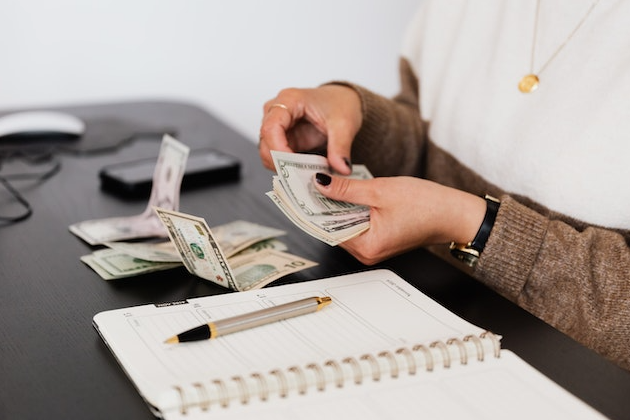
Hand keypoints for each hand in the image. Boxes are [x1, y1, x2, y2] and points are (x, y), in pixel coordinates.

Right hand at [258, 85, 361, 174]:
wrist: (344, 102)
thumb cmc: (340, 103)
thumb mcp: (344, 124)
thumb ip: (341, 147)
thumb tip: (341, 168)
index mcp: (289, 100)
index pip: (271, 127)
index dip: (278, 149)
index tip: (292, 166)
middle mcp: (277, 111)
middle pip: (265, 142)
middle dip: (280, 162)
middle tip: (301, 176)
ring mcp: (278, 126)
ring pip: (268, 152)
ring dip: (283, 167)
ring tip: (305, 174)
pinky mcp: (283, 139)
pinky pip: (277, 157)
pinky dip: (288, 167)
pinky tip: (303, 171)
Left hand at [313, 173, 486, 264]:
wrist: (454, 213)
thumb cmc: (427, 205)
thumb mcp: (380, 190)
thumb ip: (346, 189)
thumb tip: (320, 184)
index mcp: (367, 246)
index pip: (326, 228)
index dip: (311, 208)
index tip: (299, 192)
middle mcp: (367, 253)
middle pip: (333, 228)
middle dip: (322, 205)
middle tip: (309, 182)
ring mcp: (373, 248)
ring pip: (344, 225)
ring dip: (336, 206)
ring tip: (326, 184)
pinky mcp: (379, 240)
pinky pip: (356, 225)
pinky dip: (349, 210)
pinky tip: (345, 193)